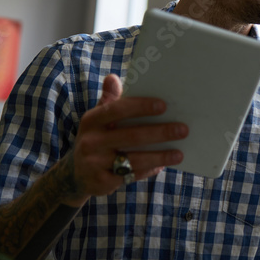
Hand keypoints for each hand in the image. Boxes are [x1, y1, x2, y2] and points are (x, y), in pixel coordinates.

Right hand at [68, 74, 186, 201]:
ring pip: (134, 159)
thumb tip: (113, 78)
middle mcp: (91, 141)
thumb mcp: (97, 120)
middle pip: (131, 136)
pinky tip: (163, 165)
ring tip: (179, 153)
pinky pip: (132, 175)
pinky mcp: (102, 182)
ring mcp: (95, 163)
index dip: (140, 107)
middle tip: (183, 129)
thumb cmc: (96, 139)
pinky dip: (149, 170)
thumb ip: (109, 101)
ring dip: (160, 156)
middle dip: (160, 132)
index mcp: (91, 121)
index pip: (117, 110)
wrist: (76, 175)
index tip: (164, 105)